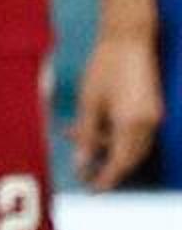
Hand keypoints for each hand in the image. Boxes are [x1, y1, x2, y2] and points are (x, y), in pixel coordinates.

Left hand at [71, 27, 162, 189]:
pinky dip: (115, 134)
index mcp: (132, 124)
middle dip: (106, 166)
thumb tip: (82, 163)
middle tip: (83, 170)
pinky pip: (135, 131)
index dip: (107, 179)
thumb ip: (87, 136)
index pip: (120, 163)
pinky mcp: (153, 108)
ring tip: (75, 133)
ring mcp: (154, 116)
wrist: (129, 39)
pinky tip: (92, 124)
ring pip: (131, 145)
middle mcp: (149, 123)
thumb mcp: (89, 103)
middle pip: (129, 158)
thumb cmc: (105, 67)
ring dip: (106, 146)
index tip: (93, 190)